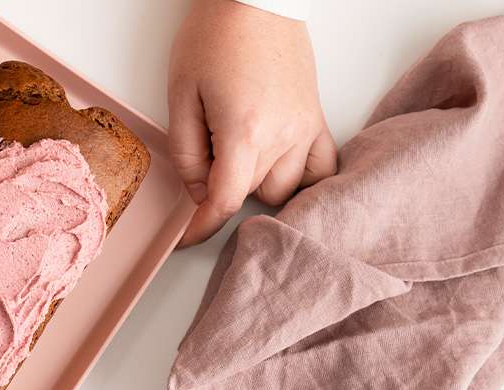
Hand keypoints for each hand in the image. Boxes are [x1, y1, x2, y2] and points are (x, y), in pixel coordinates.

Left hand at [168, 0, 337, 245]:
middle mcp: (284, 136)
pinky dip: (303, 180)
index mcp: (246, 132)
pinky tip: (281, 174)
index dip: (201, 227)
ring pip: (286, 188)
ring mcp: (307, 128)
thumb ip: (187, 151)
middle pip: (252, 195)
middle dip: (224, 191)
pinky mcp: (317, 117)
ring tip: (237, 163)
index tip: (186, 238)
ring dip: (259, 186)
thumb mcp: (181, 94)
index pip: (225, 201)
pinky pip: (322, 168)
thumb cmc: (214, 37)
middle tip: (203, 166)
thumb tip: (197, 191)